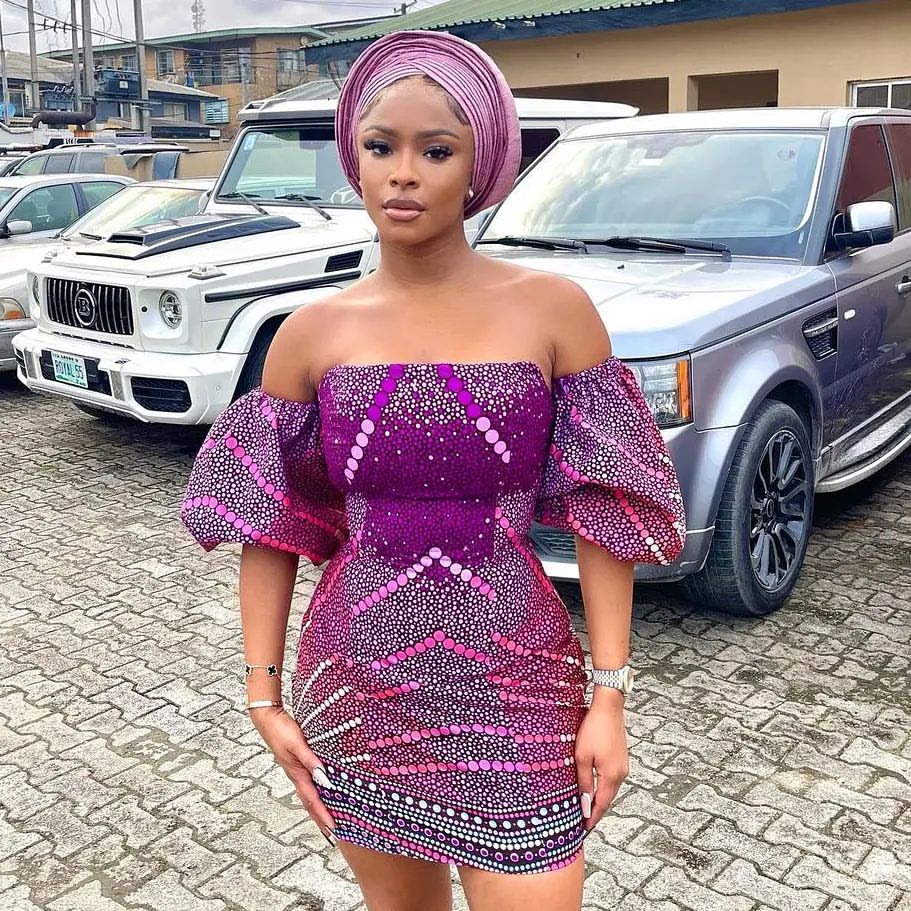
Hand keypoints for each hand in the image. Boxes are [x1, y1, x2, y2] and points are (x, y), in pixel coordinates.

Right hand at [250, 706, 335, 839]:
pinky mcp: (295, 762)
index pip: (312, 800)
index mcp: (296, 774)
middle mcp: (295, 775)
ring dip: (317, 808)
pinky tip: (319, 791)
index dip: (323, 815)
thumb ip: (310, 760)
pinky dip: (314, 792)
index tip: (333, 829)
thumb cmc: (281, 730)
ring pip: (308, 794)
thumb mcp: (298, 744)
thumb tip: (323, 777)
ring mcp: (294, 770)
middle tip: (331, 834)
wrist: (267, 717)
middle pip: (309, 802)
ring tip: (326, 819)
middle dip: (320, 818)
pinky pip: (307, 783)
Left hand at [574, 692, 628, 829]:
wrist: (609, 707)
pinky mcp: (621, 757)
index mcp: (612, 776)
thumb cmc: (593, 729)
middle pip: (608, 799)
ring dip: (599, 798)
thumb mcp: (582, 757)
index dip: (592, 818)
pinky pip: (611, 778)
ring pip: (610, 789)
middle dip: (595, 811)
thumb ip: (584, 782)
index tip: (583, 829)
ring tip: (586, 807)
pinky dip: (603, 787)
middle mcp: (621, 774)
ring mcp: (623, 765)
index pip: (602, 805)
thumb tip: (584, 804)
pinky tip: (594, 787)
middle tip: (583, 822)